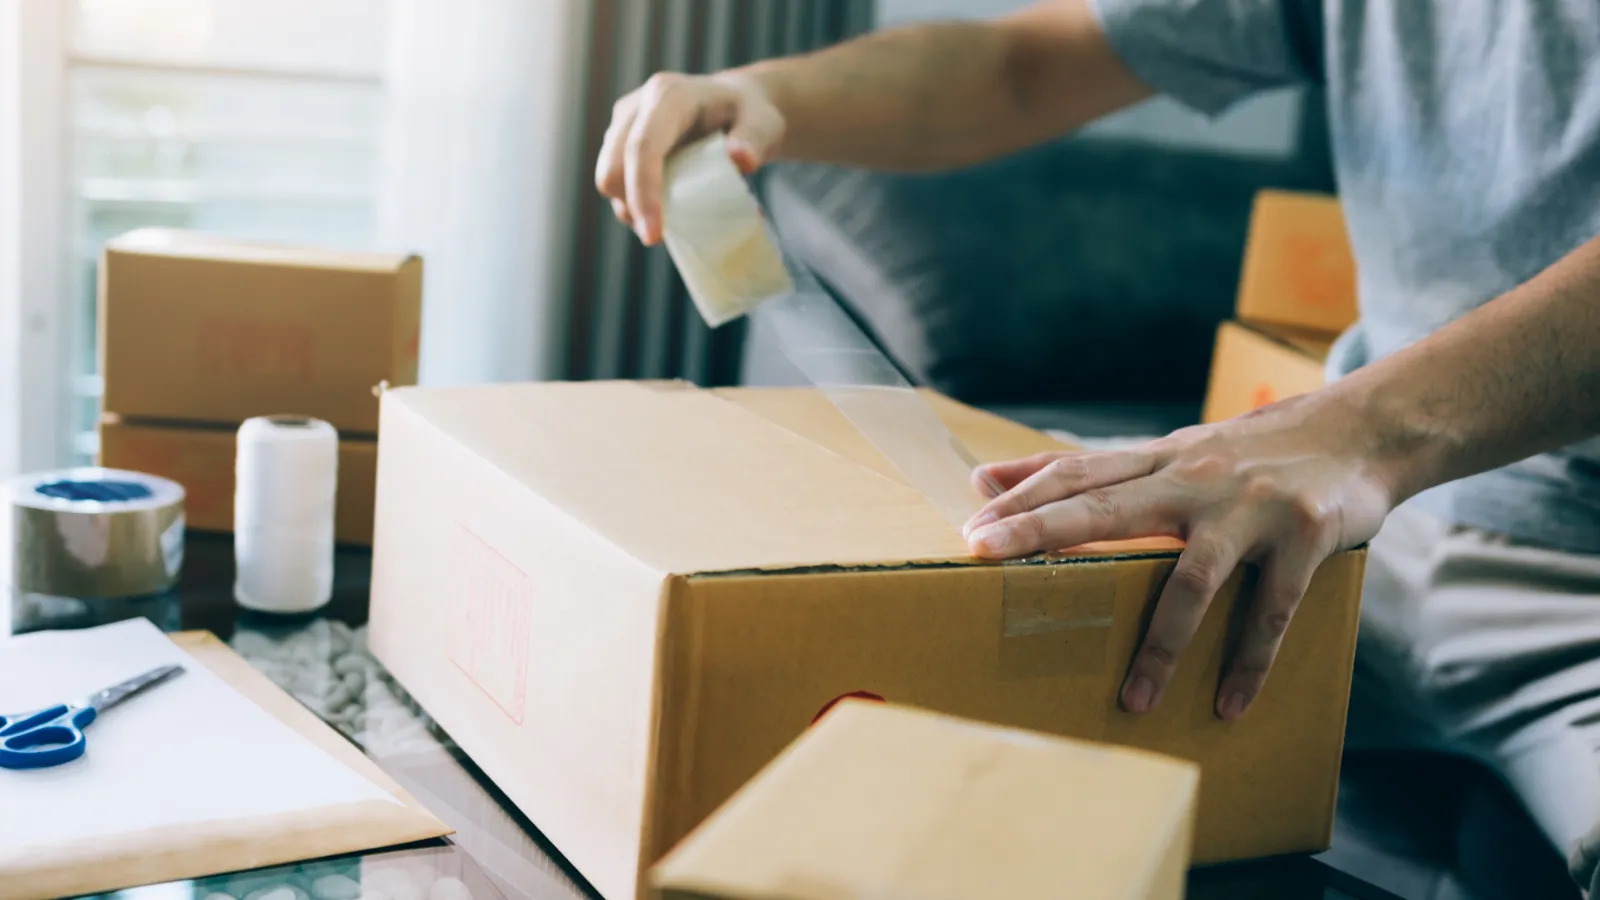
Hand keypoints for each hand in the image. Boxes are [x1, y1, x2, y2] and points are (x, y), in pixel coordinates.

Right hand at [594, 71, 786, 245]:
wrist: (732, 105)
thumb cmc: (750, 115)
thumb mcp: (764, 123)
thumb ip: (755, 139)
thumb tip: (742, 161)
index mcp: (669, 96)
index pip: (643, 146)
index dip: (643, 191)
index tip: (653, 234)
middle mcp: (637, 106)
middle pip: (612, 165)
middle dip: (630, 207)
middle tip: (659, 238)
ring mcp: (623, 124)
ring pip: (609, 177)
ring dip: (631, 208)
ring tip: (671, 221)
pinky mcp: (619, 142)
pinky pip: (616, 181)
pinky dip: (633, 203)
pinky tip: (664, 210)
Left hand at [962, 394, 1396, 720]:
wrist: (1364, 429)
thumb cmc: (1251, 453)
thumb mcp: (1170, 451)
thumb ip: (1089, 472)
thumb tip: (989, 478)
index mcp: (1160, 460)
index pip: (1076, 472)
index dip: (1021, 498)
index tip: (971, 530)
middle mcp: (1196, 477)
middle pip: (1105, 506)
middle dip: (1042, 532)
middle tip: (985, 561)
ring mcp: (1251, 506)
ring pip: (1190, 578)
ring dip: (1160, 645)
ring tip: (1133, 701)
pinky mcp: (1305, 535)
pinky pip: (1270, 610)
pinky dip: (1249, 661)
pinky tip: (1227, 703)